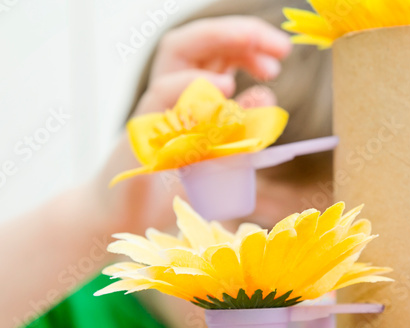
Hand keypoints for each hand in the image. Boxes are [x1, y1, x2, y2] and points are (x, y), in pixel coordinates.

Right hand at [92, 16, 289, 235]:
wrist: (128, 213)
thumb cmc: (172, 184)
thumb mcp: (219, 156)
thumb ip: (242, 129)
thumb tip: (268, 97)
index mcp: (190, 90)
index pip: (218, 49)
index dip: (249, 42)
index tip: (281, 53)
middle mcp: (170, 88)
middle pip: (199, 39)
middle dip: (238, 33)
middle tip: (279, 47)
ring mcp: (154, 104)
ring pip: (176, 52)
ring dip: (215, 44)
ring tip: (252, 59)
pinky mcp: (140, 129)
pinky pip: (161, 95)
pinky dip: (189, 86)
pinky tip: (222, 89)